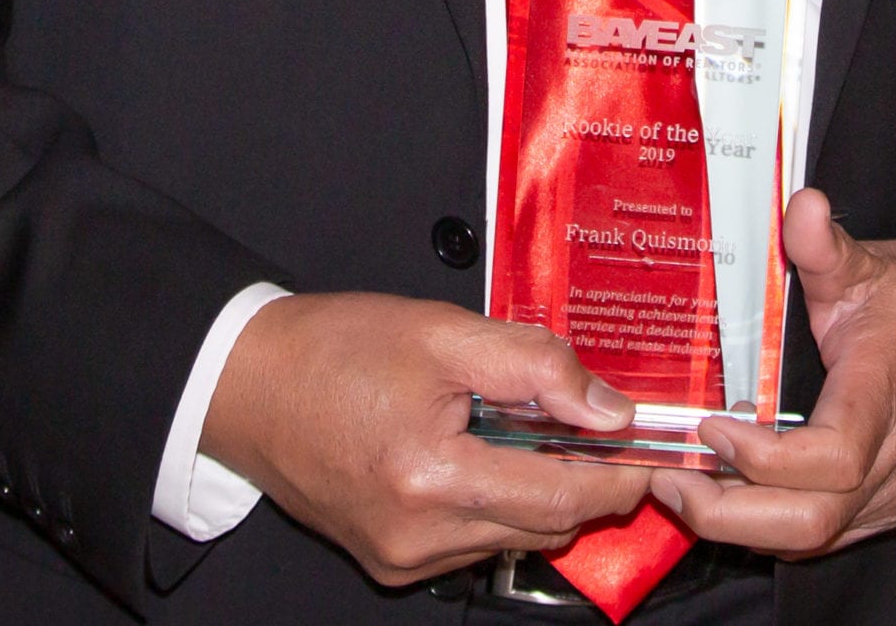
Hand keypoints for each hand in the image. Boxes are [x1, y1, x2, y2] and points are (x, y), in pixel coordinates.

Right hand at [200, 292, 649, 585]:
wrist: (248, 384)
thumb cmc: (334, 348)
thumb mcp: (442, 332)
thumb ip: (533, 366)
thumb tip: (607, 408)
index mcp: (431, 478)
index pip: (557, 498)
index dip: (614, 477)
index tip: (647, 455)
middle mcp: (417, 537)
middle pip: (541, 527)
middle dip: (581, 482)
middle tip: (595, 428)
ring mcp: (400, 558)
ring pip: (509, 537)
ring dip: (535, 491)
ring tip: (522, 427)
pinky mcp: (388, 561)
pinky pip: (470, 542)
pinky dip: (493, 503)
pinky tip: (479, 450)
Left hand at [648, 189, 895, 556]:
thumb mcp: (879, 266)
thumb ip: (827, 245)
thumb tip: (799, 202)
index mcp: (885, 397)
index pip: (831, 458)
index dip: (763, 457)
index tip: (712, 424)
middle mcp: (891, 460)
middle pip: (811, 522)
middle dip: (728, 515)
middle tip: (668, 476)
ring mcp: (891, 494)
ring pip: (812, 541)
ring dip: (741, 526)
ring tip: (683, 487)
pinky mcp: (887, 508)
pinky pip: (823, 539)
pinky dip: (768, 528)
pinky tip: (728, 498)